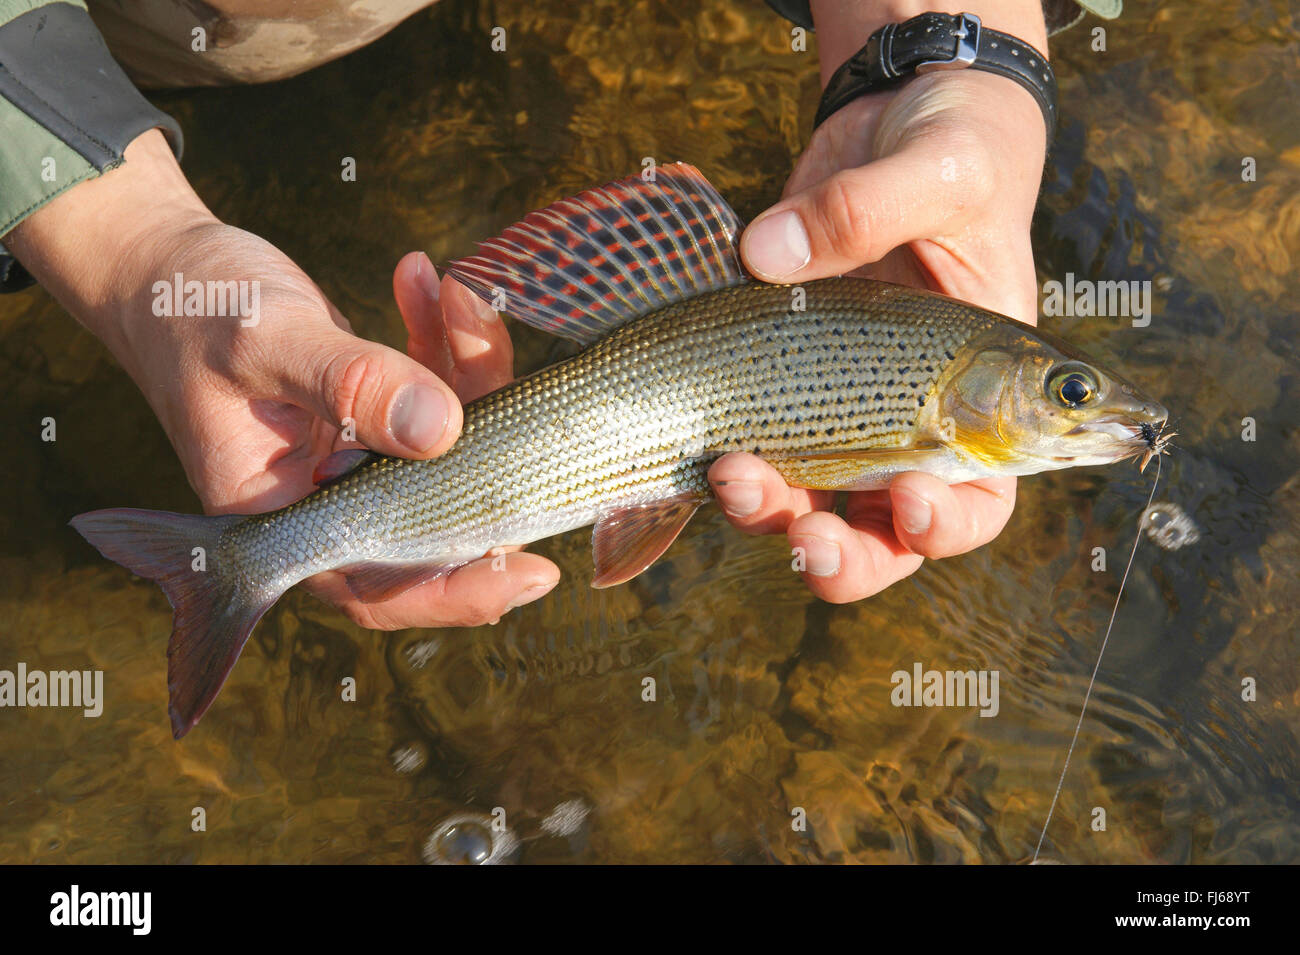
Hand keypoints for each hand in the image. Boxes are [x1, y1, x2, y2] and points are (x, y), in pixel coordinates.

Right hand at [6, 131, 557, 626]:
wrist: (166, 267)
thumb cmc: (191, 309)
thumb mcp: (265, 342)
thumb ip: (348, 384)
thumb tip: (444, 430)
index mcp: (281, 521)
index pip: (378, 587)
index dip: (455, 595)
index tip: (531, 572)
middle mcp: (327, 500)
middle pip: (436, 517)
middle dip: (494, 463)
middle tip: (537, 411)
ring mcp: (358, 458)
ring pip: (450, 446)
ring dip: (471, 370)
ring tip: (455, 295)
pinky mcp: (377, 411)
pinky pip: (435, 394)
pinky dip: (444, 341)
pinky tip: (426, 281)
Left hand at [715, 4, 1047, 602]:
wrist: (896, 124)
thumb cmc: (953, 152)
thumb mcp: (937, 169)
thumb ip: (867, 207)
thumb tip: (767, 254)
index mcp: (982, 397)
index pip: (980, 495)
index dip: (947, 522)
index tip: (907, 496)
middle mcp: (909, 423)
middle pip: (882, 535)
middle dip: (843, 556)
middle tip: (807, 540)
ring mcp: (835, 409)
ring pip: (804, 505)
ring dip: (767, 511)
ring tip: (731, 474)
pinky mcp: (774, 384)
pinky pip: (748, 445)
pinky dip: (720, 461)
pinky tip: (697, 445)